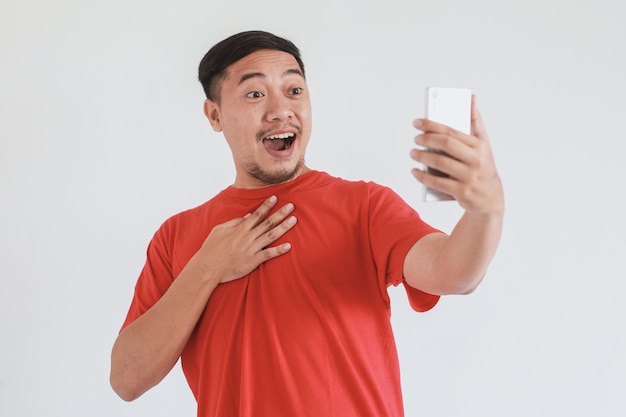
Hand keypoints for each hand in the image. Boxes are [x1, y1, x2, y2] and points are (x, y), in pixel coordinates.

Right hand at [192, 195, 296, 283]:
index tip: (276, 198)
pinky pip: (268, 254)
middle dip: (280, 213)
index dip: (267, 206)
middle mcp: (247, 237)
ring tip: (294, 220)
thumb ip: (233, 222)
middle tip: (292, 205)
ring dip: (283, 227)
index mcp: (240, 229)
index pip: (256, 214)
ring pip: (271, 236)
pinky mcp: (252, 261)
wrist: (208, 267)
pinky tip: (289, 246)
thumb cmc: (211, 249)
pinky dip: (279, 250)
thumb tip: (247, 216)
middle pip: (267, 223)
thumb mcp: (219, 230)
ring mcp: (251, 249)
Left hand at [410, 95, 503, 214]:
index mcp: (479, 146)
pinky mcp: (462, 192)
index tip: (417, 122)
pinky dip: (423, 176)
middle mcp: (476, 160)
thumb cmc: (483, 167)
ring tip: (413, 153)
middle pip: (445, 144)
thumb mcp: (483, 144)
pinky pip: (438, 183)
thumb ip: (475, 122)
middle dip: (426, 139)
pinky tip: (415, 171)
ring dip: (422, 156)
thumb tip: (471, 98)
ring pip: (440, 163)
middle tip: (415, 139)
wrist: (491, 198)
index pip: (452, 131)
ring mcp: (469, 177)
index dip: (432, 125)